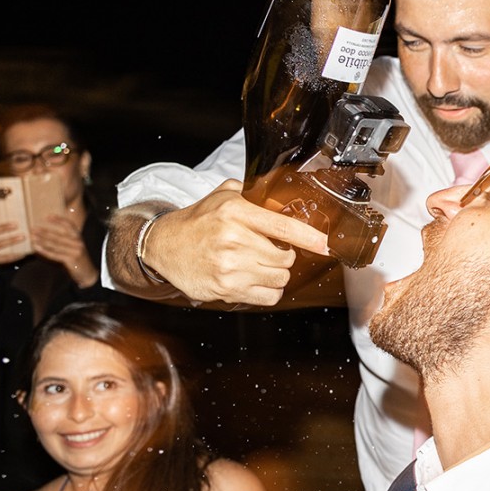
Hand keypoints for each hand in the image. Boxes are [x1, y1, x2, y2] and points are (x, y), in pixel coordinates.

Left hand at [31, 212, 98, 287]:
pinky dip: (45, 251)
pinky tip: (37, 248)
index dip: (59, 220)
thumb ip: (66, 241)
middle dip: (45, 231)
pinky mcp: (71, 259)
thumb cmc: (79, 260)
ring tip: (32, 237)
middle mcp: (78, 243)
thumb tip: (49, 234)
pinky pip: (55, 254)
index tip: (47, 216)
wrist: (88, 274)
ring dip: (42, 240)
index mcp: (79, 238)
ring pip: (55, 244)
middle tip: (33, 228)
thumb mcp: (75, 248)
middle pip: (59, 235)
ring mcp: (75, 251)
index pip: (69, 225)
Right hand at [141, 180, 331, 305]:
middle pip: (286, 258)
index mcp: (236, 213)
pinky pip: (268, 297)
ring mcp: (230, 268)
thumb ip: (252, 193)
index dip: (309, 237)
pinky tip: (256, 280)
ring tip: (261, 265)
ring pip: (280, 278)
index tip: (325, 244)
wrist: (164, 246)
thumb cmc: (197, 221)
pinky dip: (268, 291)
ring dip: (276, 274)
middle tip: (271, 251)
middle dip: (284, 256)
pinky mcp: (226, 289)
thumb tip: (282, 197)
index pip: (284, 227)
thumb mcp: (221, 196)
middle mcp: (234, 240)